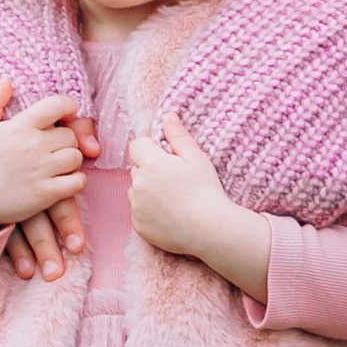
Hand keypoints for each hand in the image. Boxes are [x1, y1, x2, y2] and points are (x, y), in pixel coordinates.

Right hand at [0, 77, 87, 278]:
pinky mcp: (46, 193)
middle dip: (66, 142)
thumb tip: (6, 80)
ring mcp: (41, 170)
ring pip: (76, 157)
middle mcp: (32, 145)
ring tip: (59, 167)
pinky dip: (76, 182)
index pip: (57, 105)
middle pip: (70, 135)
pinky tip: (64, 183)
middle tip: (56, 149)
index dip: (68, 107)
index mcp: (20, 126)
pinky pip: (77, 181)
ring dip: (71, 162)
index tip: (67, 116)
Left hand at [127, 113, 268, 299]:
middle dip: (150, 169)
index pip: (138, 145)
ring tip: (173, 199)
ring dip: (147, 190)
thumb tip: (167, 116)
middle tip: (175, 180)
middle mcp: (138, 185)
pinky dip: (148, 211)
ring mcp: (136, 207)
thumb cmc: (206, 191)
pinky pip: (138, 211)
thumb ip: (178, 136)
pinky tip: (169, 214)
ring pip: (136, 190)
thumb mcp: (196, 158)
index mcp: (151, 164)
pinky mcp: (138, 226)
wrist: (210, 230)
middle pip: (136, 168)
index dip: (152, 149)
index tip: (168, 158)